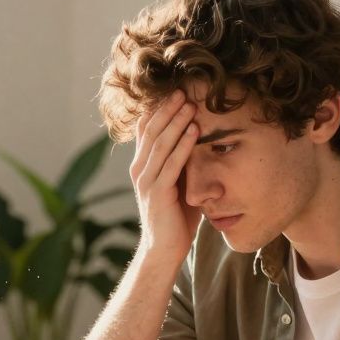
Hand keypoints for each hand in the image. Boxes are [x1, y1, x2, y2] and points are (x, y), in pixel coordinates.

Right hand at [130, 90, 201, 266]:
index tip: (174, 92)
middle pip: (151, 131)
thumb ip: (181, 164)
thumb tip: (199, 141)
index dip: (158, 110)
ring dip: (176, 121)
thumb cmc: (175, 218)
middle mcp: (140, 170)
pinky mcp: (157, 192)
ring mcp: (146, 180)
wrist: (164, 250)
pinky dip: (183, 144)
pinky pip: (171, 163)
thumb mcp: (178, 184)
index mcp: (142, 166)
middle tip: (182, 90)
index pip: (146, 130)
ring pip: (159, 143)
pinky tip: (194, 130)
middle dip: (167, 109)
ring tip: (189, 104)